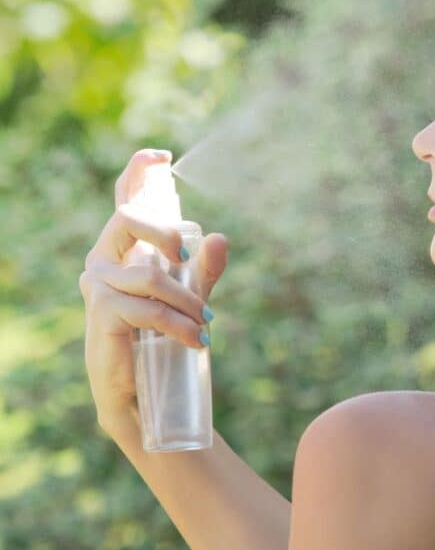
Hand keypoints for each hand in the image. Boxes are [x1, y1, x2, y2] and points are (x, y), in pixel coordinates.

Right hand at [78, 149, 228, 436]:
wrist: (143, 394)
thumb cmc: (161, 340)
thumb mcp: (188, 299)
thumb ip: (203, 271)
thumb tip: (221, 238)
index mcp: (123, 251)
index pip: (124, 202)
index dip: (136, 173)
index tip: (160, 155)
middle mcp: (103, 261)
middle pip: (127, 218)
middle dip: (165, 231)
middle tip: (187, 256)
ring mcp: (97, 288)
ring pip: (151, 275)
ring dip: (188, 301)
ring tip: (206, 324)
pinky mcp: (101, 316)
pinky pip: (148, 309)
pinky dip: (180, 323)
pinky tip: (198, 339)